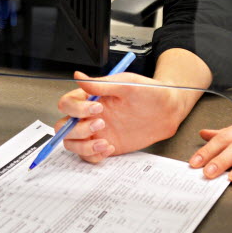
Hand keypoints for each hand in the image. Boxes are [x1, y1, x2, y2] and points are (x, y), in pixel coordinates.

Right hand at [55, 72, 198, 162]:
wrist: (167, 110)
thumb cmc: (149, 93)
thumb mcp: (126, 84)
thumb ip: (100, 84)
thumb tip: (78, 76)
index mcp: (91, 98)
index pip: (67, 104)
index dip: (76, 109)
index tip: (97, 108)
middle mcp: (89, 116)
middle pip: (63, 127)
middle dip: (77, 130)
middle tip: (100, 124)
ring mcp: (96, 133)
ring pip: (72, 144)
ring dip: (83, 146)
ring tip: (103, 141)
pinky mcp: (105, 145)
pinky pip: (88, 156)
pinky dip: (93, 155)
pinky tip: (108, 148)